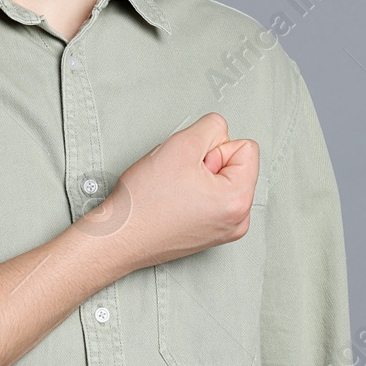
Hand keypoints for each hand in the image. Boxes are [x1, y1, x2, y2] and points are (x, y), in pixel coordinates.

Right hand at [97, 112, 258, 272]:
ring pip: (222, 180)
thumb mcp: (182, 144)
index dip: (215, 148)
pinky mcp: (211, 234)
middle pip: (236, 165)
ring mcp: (226, 230)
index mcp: (239, 200)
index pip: (247, 148)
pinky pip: (212, 198)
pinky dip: (195, 194)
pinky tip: (174, 201)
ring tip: (175, 190)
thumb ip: (212, 127)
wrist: (118, 237)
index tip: (191, 167)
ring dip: (200, 178)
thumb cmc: (143, 202)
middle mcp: (240, 220)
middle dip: (208, 163)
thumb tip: (222, 131)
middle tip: (179, 179)